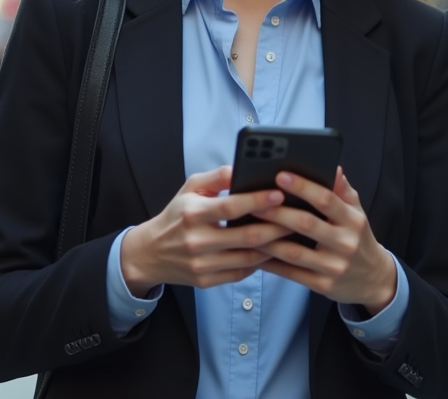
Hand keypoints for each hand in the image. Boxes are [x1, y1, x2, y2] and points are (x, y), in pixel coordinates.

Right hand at [120, 166, 289, 297]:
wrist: (150, 253)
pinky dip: (259, 262)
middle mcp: (196, 240)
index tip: (279, 194)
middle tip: (297, 217)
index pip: (231, 207)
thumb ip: (217, 176)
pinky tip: (272, 252)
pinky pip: (241, 272)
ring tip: (291, 235)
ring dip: (273, 247)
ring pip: (249, 257)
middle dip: (277, 227)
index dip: (258, 201)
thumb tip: (242, 168)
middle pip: (246, 236)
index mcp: (192, 213)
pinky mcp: (206, 281)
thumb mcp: (190, 188)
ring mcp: (201, 264)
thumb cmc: (176, 215)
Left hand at [253, 168, 396, 315]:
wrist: (374, 279)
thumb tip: (332, 166)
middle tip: (253, 201)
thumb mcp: (357, 212)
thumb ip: (343, 190)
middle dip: (277, 212)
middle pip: (306, 224)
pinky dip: (271, 263)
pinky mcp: (323, 285)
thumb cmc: (358, 238)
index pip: (326, 200)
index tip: (280, 175)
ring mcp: (333, 267)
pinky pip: (291, 273)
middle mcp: (345, 243)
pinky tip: (254, 252)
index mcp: (353, 220)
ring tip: (247, 226)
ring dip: (268, 239)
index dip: (303, 187)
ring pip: (294, 252)